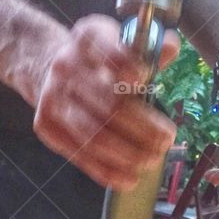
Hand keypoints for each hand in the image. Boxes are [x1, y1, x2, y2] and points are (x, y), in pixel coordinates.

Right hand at [31, 15, 178, 190]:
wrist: (46, 69)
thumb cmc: (97, 61)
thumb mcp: (119, 44)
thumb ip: (148, 50)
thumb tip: (171, 48)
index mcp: (87, 38)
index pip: (108, 52)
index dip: (126, 67)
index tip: (144, 79)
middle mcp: (66, 67)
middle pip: (108, 103)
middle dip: (142, 127)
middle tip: (165, 140)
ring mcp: (53, 99)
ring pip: (94, 135)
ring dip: (127, 154)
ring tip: (151, 161)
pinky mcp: (46, 126)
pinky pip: (81, 155)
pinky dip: (107, 171)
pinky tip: (128, 179)